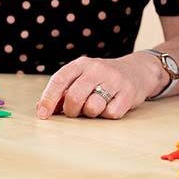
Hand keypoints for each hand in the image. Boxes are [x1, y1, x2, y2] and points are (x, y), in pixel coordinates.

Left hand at [35, 53, 163, 119]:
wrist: (137, 70)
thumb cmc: (101, 79)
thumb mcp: (81, 78)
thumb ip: (62, 92)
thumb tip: (41, 109)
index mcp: (81, 64)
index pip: (59, 80)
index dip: (48, 98)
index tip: (42, 114)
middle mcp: (97, 69)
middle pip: (74, 96)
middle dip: (71, 110)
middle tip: (75, 111)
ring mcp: (114, 80)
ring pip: (92, 107)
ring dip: (91, 113)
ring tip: (96, 105)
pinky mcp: (128, 94)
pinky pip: (111, 114)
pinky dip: (108, 115)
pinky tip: (111, 105)